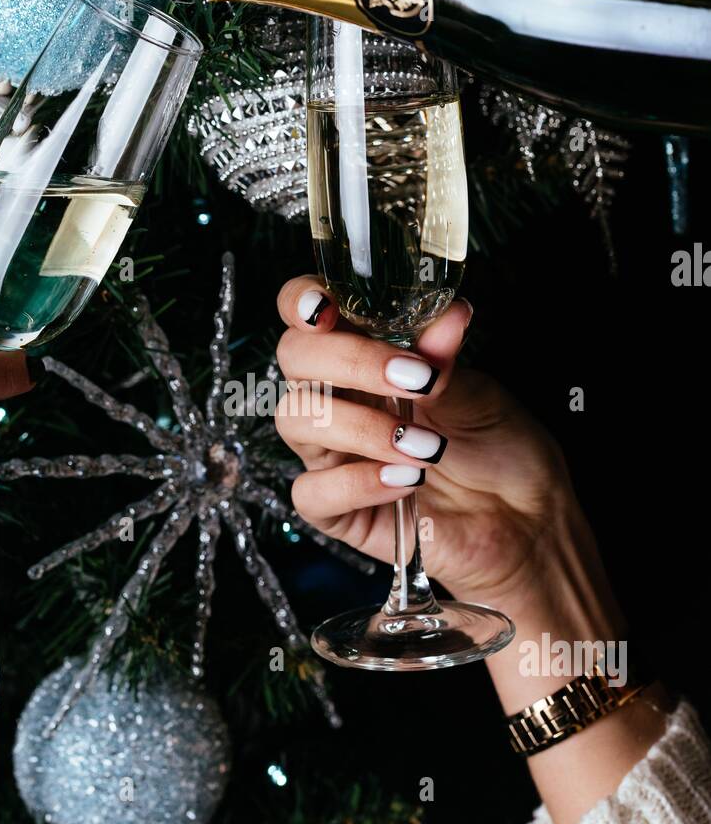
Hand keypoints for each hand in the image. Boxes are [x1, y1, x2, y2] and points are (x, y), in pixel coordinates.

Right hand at [275, 276, 575, 614]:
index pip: (304, 315)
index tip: (326, 307)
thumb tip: (447, 313)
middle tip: (413, 380)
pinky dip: (358, 482)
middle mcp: (342, 399)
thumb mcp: (480, 395)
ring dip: (361, 427)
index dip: (299, 301)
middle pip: (295, 359)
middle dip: (349, 361)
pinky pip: (311, 492)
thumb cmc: (503, 450)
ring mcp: (334, 454)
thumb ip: (445, 359)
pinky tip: (406, 482)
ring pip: (297, 419)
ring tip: (423, 446)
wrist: (526, 523)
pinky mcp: (338, 511)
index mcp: (367, 357)